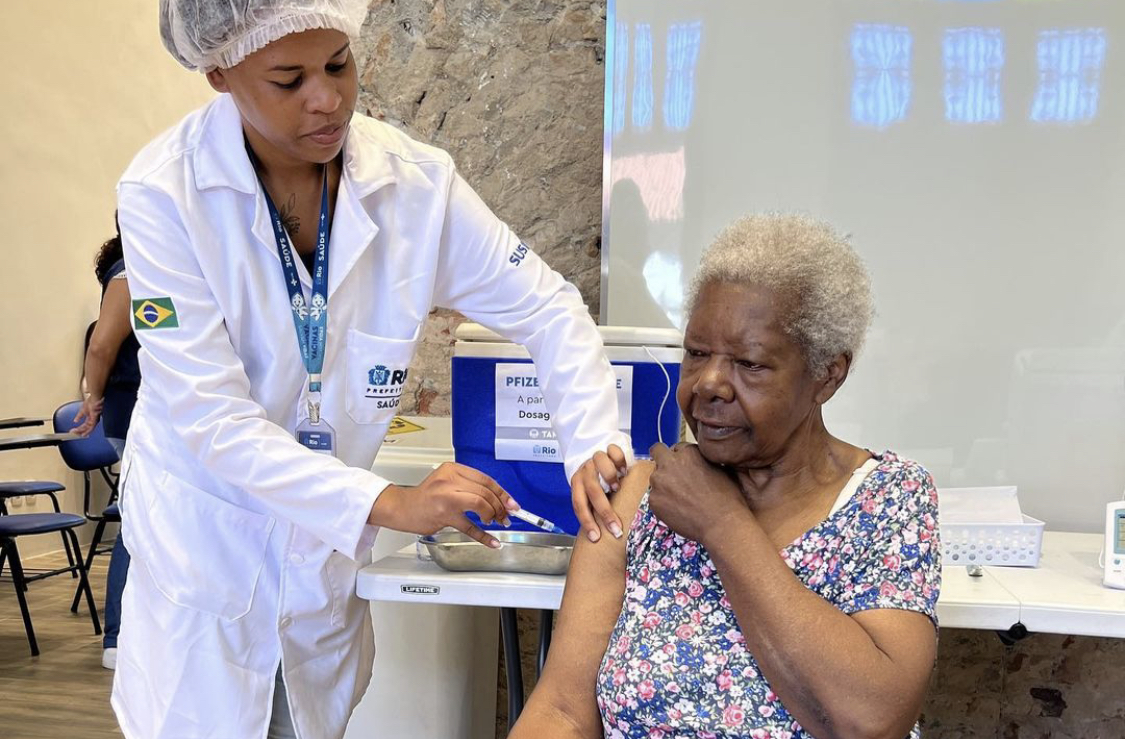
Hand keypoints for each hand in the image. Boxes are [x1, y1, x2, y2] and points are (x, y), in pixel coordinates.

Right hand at [72, 396, 103, 436]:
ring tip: (75, 433)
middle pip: (86, 428)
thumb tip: (75, 420)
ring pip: (88, 429)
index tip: (73, 431)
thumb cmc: (91, 401)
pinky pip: (91, 427)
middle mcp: (93, 419)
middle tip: (72, 433)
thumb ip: (79, 416)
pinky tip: (83, 434)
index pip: (85, 425)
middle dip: (79, 431)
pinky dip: (86, 431)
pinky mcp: (95, 419)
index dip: (79, 428)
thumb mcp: (83, 410)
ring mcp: (95, 420)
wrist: (95, 397)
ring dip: (81, 431)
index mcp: (91, 417)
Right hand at [368, 462, 518, 548]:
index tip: (511, 503)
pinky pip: (469, 527)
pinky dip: (484, 536)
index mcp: (453, 470)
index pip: (485, 479)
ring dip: (493, 516)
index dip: (502, 492)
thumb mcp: (447, 482)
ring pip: (480, 504)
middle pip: (485, 491)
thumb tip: (497, 499)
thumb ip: (469, 487)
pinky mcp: (444, 516)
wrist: (401, 508)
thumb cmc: (425, 497)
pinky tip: (492, 541)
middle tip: (505, 516)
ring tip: (495, 523)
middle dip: (500, 506)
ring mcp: (446, 498)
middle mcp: (449, 481)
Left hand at [571, 443, 628, 541]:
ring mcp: (596, 458)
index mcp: (577, 484)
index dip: (586, 522)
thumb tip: (602, 538)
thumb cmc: (598, 479)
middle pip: (592, 489)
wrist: (597, 452)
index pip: (578, 504)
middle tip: (616, 527)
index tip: (596, 537)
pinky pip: (614, 451)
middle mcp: (585, 471)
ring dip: (610, 477)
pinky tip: (625, 470)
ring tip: (618, 488)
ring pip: (600, 464)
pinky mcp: (608, 448)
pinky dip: (620, 460)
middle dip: (604, 511)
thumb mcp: (592, 494)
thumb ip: (594, 508)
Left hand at [648, 442, 745, 543]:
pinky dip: (663, 502)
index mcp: (688, 452)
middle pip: (657, 451)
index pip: (677, 447)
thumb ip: (703, 460)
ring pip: (655, 477)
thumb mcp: (721, 468)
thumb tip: (698, 462)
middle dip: (662, 458)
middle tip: (671, 472)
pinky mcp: (653, 500)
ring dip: (663, 483)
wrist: (722, 523)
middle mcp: (670, 463)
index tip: (684, 467)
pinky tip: (677, 509)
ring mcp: (659, 481)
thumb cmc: (727, 498)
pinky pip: (655, 497)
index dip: (681, 458)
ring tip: (680, 498)